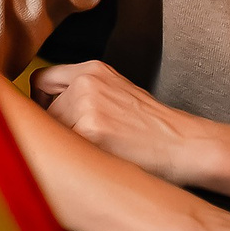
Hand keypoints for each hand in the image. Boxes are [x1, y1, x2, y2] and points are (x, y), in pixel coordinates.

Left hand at [33, 60, 212, 185]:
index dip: (41, 104)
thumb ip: (81, 93)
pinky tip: (94, 160)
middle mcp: (87, 81)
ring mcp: (88, 104)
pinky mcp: (92, 130)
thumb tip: (42, 110)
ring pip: (50, 126)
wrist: (188, 145)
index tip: (48, 119)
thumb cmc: (153, 128)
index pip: (41, 80)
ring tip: (92, 152)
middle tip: (72, 142)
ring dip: (64, 142)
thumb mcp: (115, 94)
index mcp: (92, 69)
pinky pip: (64, 144)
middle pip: (41, 105)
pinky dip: (73, 155)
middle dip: (52, 126)